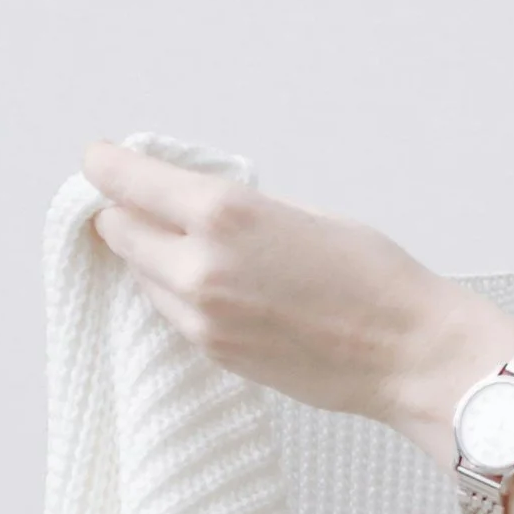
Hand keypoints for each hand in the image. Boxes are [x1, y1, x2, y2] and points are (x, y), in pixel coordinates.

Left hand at [82, 142, 511, 434]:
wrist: (411, 354)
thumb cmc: (374, 277)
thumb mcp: (299, 213)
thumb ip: (232, 207)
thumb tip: (185, 203)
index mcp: (222, 213)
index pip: (122, 179)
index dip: (106, 163)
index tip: (102, 158)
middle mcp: (199, 266)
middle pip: (116, 228)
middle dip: (128, 212)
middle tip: (151, 205)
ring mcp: (201, 317)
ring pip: (140, 274)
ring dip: (155, 258)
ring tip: (200, 252)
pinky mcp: (213, 352)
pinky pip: (171, 312)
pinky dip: (179, 294)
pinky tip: (222, 288)